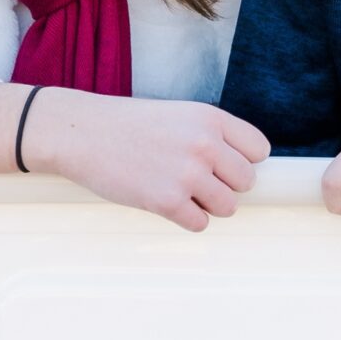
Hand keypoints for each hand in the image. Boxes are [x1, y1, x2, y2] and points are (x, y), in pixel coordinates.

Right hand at [0, 86, 268, 231]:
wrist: (81, 134)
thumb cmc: (129, 126)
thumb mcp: (179, 116)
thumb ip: (212, 136)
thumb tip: (243, 172)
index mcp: (210, 118)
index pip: (259, 150)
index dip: (243, 160)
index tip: (222, 164)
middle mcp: (204, 144)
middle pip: (246, 182)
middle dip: (225, 185)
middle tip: (196, 180)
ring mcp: (187, 174)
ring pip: (228, 207)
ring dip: (208, 205)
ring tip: (180, 191)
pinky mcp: (167, 201)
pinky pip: (200, 223)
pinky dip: (186, 219)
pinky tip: (165, 202)